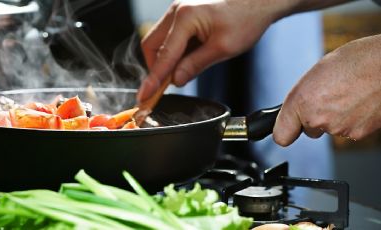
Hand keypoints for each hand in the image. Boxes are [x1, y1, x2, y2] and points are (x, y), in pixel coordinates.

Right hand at [137, 0, 294, 101]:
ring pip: (159, 41)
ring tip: (183, 71)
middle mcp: (177, 11)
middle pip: (152, 45)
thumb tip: (176, 80)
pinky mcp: (184, 14)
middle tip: (165, 85)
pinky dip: (174, 51)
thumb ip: (195, 65)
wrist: (259, 0)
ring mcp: (179, 11)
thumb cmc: (246, 18)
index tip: (144, 96)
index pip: (163, 55)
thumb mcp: (222, 48)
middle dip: (156, 67)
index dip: (153, 79)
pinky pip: (170, 36)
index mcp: (185, 17)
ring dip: (166, 60)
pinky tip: (189, 59)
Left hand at [273, 34, 380, 145]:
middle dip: (315, 117)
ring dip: (336, 116)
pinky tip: (359, 102)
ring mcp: (338, 128)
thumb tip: (299, 107)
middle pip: (308, 129)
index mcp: (301, 100)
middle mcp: (317, 118)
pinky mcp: (357, 134)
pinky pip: (348, 130)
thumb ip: (304, 95)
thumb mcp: (318, 72)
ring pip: (330, 129)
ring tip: (349, 94)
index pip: (281, 136)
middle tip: (330, 97)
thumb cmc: (358, 60)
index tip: (288, 128)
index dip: (286, 131)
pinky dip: (353, 120)